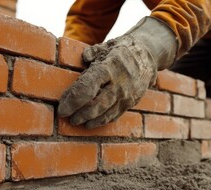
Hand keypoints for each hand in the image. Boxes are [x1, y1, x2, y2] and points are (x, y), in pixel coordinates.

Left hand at [58, 17, 176, 128]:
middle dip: (78, 114)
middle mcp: (118, 84)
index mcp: (108, 68)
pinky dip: (100, 121)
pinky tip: (90, 122)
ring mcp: (126, 96)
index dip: (72, 101)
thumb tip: (83, 58)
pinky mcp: (130, 103)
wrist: (148, 57)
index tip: (62, 109)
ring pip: (104, 114)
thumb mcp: (106, 46)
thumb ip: (92, 53)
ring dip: (88, 120)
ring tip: (76, 121)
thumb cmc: (121, 51)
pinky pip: (113, 116)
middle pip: (95, 106)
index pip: (87, 88)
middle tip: (67, 117)